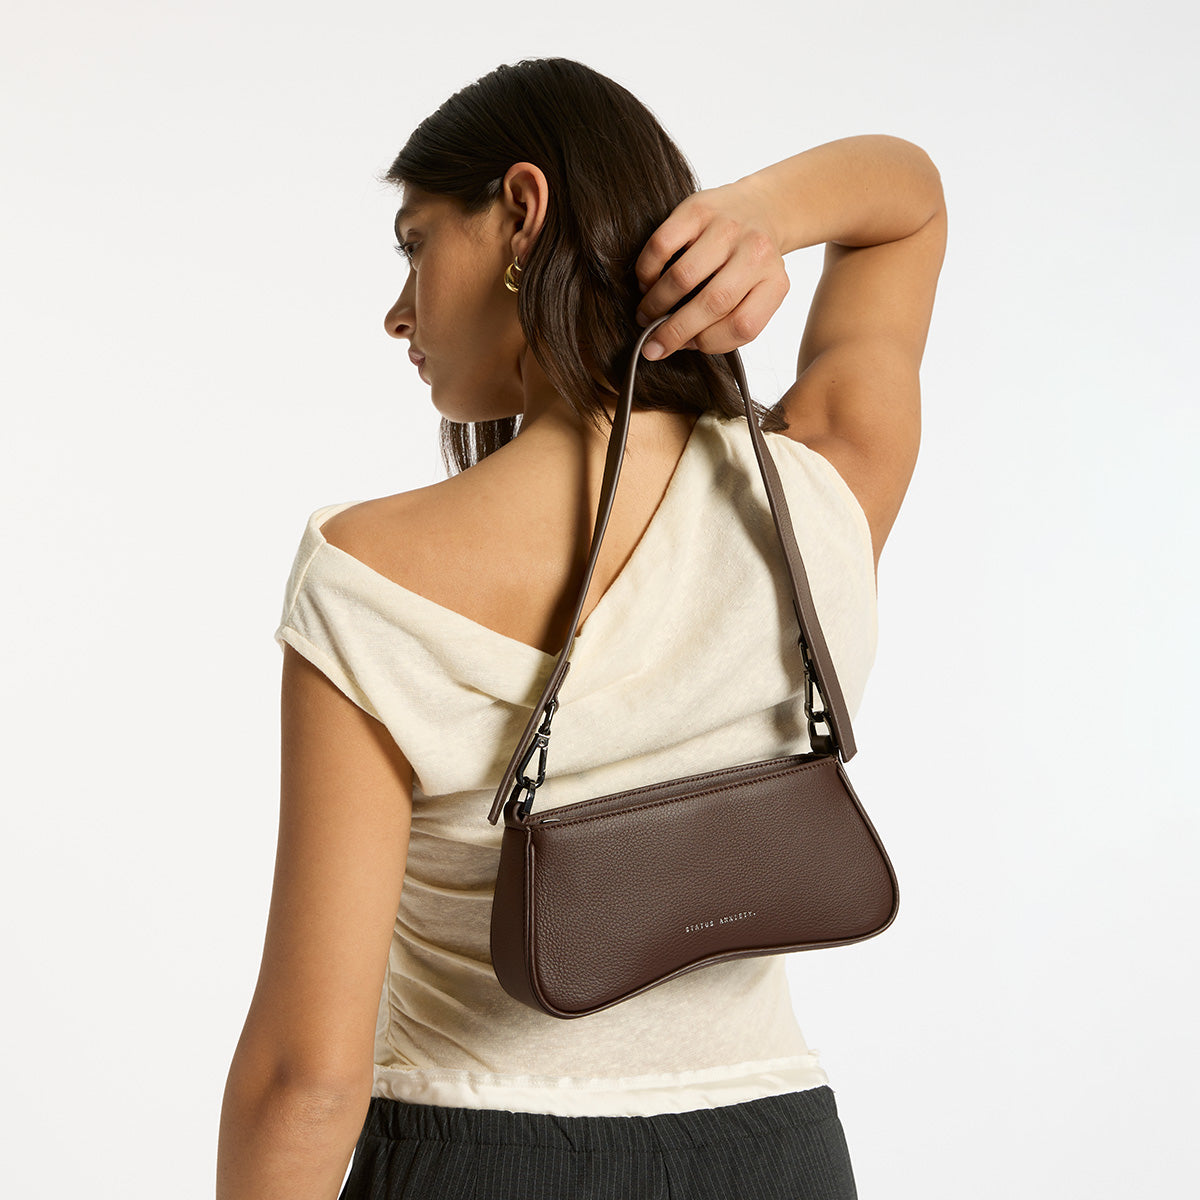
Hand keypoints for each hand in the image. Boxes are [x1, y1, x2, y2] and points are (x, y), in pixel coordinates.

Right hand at [633, 178, 789, 359]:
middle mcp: (756, 253)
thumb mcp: (756, 293)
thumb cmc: (748, 261)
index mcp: (774, 282)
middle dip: (674, 331)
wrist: (759, 207)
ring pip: (683, 277)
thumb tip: (679, 342)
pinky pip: (662, 245)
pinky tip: (647, 282)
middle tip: (653, 346)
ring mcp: (727, 228)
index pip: (743, 326)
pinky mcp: (698, 209)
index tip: (687, 346)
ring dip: (657, 303)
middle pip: (712, 304)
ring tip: (646, 314)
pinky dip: (647, 270)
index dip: (709, 343)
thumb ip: (728, 321)